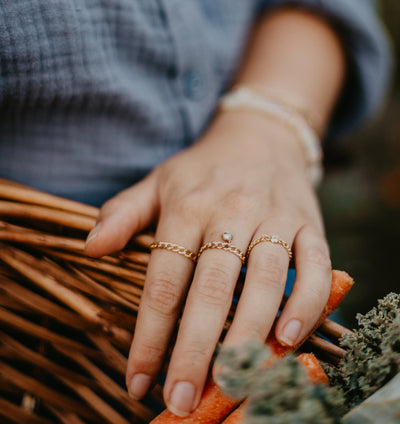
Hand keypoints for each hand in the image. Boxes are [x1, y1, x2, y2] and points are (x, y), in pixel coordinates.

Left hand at [85, 110, 331, 416]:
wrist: (261, 137)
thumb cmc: (203, 170)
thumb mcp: (158, 182)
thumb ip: (123, 213)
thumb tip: (90, 248)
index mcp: (187, 206)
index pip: (164, 279)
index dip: (149, 334)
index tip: (136, 380)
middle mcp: (231, 211)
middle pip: (211, 288)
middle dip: (194, 349)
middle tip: (181, 399)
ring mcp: (274, 217)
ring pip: (263, 281)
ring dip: (247, 337)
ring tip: (230, 383)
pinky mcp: (310, 224)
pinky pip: (314, 266)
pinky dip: (305, 302)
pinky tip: (288, 338)